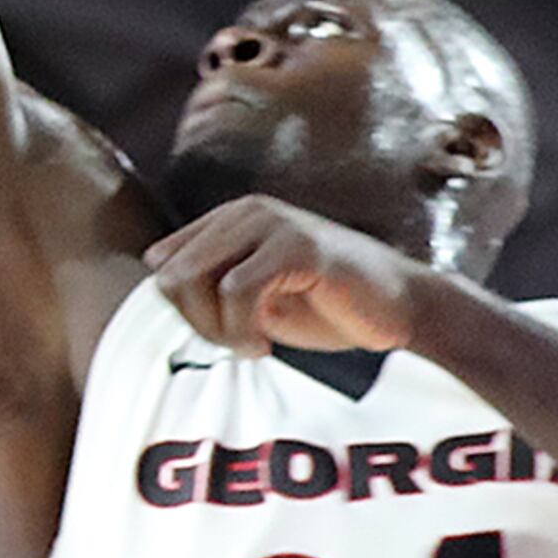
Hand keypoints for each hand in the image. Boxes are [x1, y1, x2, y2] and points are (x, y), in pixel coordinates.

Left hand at [146, 197, 429, 356]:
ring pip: (194, 279)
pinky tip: (264, 344)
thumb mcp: (254, 298)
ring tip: (250, 344)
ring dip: (215, 328)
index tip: (218, 336)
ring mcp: (273, 224)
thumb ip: (209, 288)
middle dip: (193, 322)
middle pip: (170, 274)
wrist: (400, 309)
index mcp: (230, 220)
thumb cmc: (325, 307)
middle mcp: (246, 212)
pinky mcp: (298, 246)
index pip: (162, 264)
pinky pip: (237, 290)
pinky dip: (241, 328)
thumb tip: (157, 290)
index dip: (181, 311)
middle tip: (233, 345)